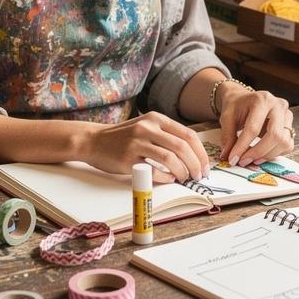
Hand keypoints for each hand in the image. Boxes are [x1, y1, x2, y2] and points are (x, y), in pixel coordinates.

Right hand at [80, 112, 208, 183]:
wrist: (93, 141)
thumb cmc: (123, 137)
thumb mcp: (145, 127)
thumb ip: (166, 135)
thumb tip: (192, 154)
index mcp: (156, 119)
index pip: (188, 134)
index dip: (201, 152)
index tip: (205, 166)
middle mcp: (147, 127)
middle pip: (182, 146)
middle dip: (195, 164)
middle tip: (198, 176)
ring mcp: (137, 143)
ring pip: (170, 158)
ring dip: (182, 172)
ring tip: (184, 178)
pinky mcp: (128, 158)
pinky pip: (153, 170)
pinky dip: (165, 177)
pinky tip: (168, 179)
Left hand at [217, 84, 293, 166]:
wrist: (245, 100)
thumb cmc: (237, 106)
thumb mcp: (227, 117)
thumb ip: (228, 136)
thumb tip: (228, 155)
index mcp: (261, 100)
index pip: (254, 128)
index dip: (243, 146)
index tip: (233, 158)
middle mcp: (278, 106)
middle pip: (275, 135)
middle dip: (258, 152)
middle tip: (244, 161)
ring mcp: (287, 116)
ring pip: (283, 142)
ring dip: (267, 155)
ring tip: (252, 159)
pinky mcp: (290, 126)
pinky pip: (288, 146)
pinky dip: (275, 154)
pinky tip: (261, 154)